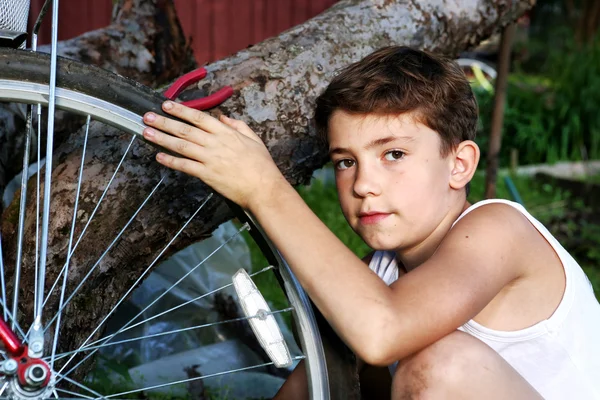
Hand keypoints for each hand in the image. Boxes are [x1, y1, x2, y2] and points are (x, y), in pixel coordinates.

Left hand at [142, 101, 287, 210]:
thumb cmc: (261, 165)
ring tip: (147, 133)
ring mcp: (210, 159)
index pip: (199, 117)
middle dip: (164, 122)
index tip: (167, 105)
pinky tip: (159, 157)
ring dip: (162, 139)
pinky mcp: (207, 175)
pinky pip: (185, 166)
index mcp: (226, 133)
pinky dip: (171, 161)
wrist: (264, 188)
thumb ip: (237, 126)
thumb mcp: (253, 139)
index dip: (181, 110)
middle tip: (148, 116)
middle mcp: (215, 143)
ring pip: (181, 145)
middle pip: (185, 129)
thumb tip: (223, 117)